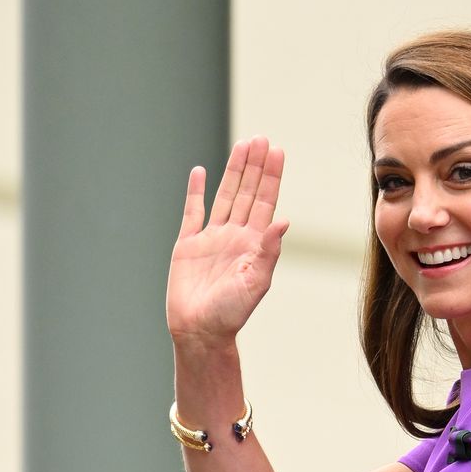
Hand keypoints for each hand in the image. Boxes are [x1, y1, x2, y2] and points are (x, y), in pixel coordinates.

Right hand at [166, 136, 289, 347]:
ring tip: (243, 146)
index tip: (277, 151)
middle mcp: (234, 237)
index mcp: (253, 245)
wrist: (200, 332)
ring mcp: (211, 239)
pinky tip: (200, 172)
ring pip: (224, 196)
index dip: (271, 177)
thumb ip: (269, 251)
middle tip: (262, 139)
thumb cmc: (231, 314)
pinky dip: (195, 192)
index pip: (265, 203)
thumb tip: (283, 221)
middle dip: (255, 166)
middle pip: (247, 193)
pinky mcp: (187, 245)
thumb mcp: (256, 283)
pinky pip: (192, 212)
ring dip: (233, 171)